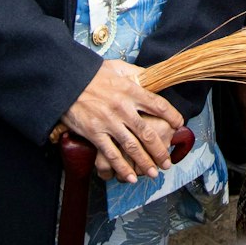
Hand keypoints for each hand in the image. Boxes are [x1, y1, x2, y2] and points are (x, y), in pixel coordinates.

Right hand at [61, 59, 184, 182]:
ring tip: (154, 172)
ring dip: (145, 162)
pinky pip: (111, 154)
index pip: (158, 105)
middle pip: (148, 133)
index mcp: (131, 91)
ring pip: (132, 147)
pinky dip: (121, 167)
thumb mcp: (117, 67)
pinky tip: (130, 177)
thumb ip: (135, 74)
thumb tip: (149, 78)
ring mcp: (109, 123)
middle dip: (160, 150)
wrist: (66, 82)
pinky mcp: (95, 133)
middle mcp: (123, 108)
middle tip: (168, 161)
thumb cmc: (92, 73)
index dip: (172, 116)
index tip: (179, 125)